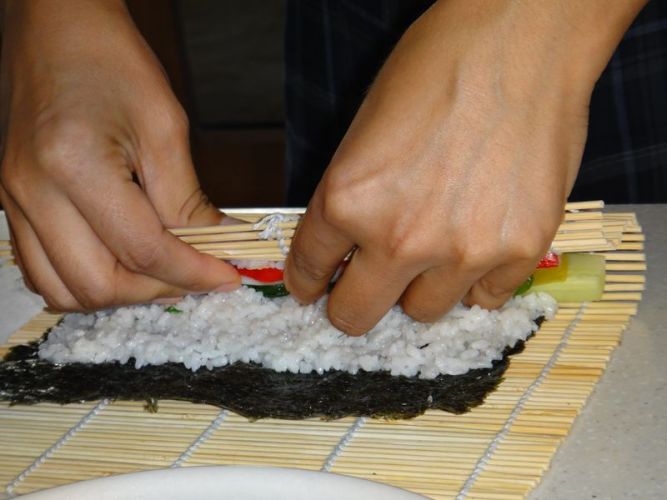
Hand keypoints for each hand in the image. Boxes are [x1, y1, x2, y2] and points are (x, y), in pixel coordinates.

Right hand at [0, 0, 238, 309]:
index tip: (228, 278)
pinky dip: (86, 280)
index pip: (143, 249)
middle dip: (157, 290)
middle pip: (98, 284)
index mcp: (73, 166)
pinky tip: (121, 263)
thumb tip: (216, 246)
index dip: (193, 272)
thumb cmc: (111, 61)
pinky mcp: (11, 203)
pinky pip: (42, 269)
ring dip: (120, 293)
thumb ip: (188, 198)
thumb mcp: (164, 126)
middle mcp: (32, 193)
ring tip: (162, 273)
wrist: (55, 26)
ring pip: (63, 289)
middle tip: (197, 275)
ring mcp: (12, 201)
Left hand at [285, 0, 645, 334]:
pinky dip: (476, 280)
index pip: (309, 270)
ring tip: (436, 251)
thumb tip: (347, 246)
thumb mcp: (364, 133)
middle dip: (353, 305)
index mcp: (349, 201)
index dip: (308, 283)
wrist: (521, 39)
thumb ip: (351, 200)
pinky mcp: (519, 250)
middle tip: (365, 289)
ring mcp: (463, 250)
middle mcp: (400, 237)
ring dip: (421, 290)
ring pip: (423, 312)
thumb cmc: (438, 67)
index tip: (315, 289)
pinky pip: (485, 298)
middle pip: (357, 316)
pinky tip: (480, 244)